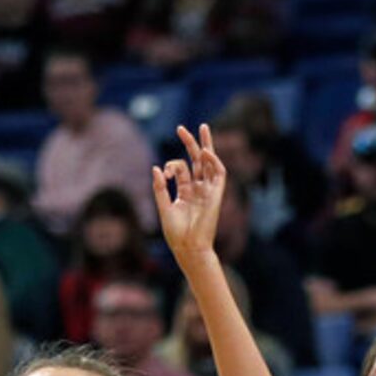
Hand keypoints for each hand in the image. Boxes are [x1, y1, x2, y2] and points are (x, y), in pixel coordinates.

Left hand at [154, 123, 224, 265]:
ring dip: (206, 146)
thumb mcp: (163, 207)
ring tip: (202, 128)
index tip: (164, 174)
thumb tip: (156, 167)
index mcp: (186, 193)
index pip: (180, 170)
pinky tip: (206, 151)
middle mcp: (198, 190)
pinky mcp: (216, 195)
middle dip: (190, 143)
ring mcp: (208, 192)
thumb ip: (159, 188)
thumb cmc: (176, 234)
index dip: (171, 166)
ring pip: (209, 163)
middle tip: (181, 128)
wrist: (188, 248)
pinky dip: (214, 162)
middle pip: (197, 161)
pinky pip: (219, 174)